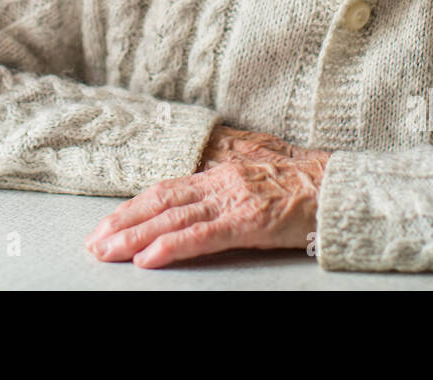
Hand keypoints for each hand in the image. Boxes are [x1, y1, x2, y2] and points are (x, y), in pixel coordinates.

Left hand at [84, 125, 331, 267]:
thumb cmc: (304, 189)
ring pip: (172, 218)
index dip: (133, 207)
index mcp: (220, 174)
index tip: (107, 224)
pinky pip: (202, 235)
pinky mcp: (248, 221)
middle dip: (122, 222)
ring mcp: (232, 200)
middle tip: (93, 243)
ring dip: (135, 236)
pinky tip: (149, 258)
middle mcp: (220, 182)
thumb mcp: (256, 181)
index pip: (165, 189)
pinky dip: (171, 247)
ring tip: (108, 252)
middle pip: (159, 201)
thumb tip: (198, 205)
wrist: (339, 187)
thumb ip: (227, 191)